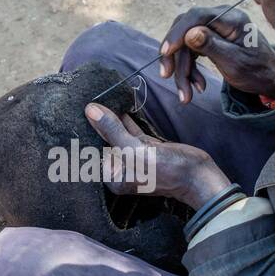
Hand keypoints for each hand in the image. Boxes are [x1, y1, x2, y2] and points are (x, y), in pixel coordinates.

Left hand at [84, 103, 231, 208]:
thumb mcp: (134, 150)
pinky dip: (126, 121)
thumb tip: (91, 110)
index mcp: (112, 176)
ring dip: (112, 119)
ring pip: (117, 135)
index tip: (76, 111)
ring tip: (101, 99)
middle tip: (86, 101)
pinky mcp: (145, 149)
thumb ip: (112, 130)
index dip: (85, 132)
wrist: (197, 175)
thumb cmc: (166, 170)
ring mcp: (133, 158)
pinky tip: (119, 107)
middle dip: (97, 125)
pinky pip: (130, 133)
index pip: (92, 151)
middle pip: (103, 142)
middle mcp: (120, 169)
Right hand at [159, 4, 274, 103]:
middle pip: (185, 29)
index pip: (197, 17)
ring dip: (181, 69)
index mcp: (231, 19)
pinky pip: (189, 51)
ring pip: (184, 44)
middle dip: (175, 55)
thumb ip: (213, 46)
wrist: (268, 78)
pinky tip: (197, 86)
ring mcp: (214, 28)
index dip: (178, 32)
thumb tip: (190, 33)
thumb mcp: (235, 62)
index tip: (165, 52)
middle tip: (166, 76)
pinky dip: (189, 70)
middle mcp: (220, 19)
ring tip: (186, 95)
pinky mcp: (208, 39)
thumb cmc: (257, 70)